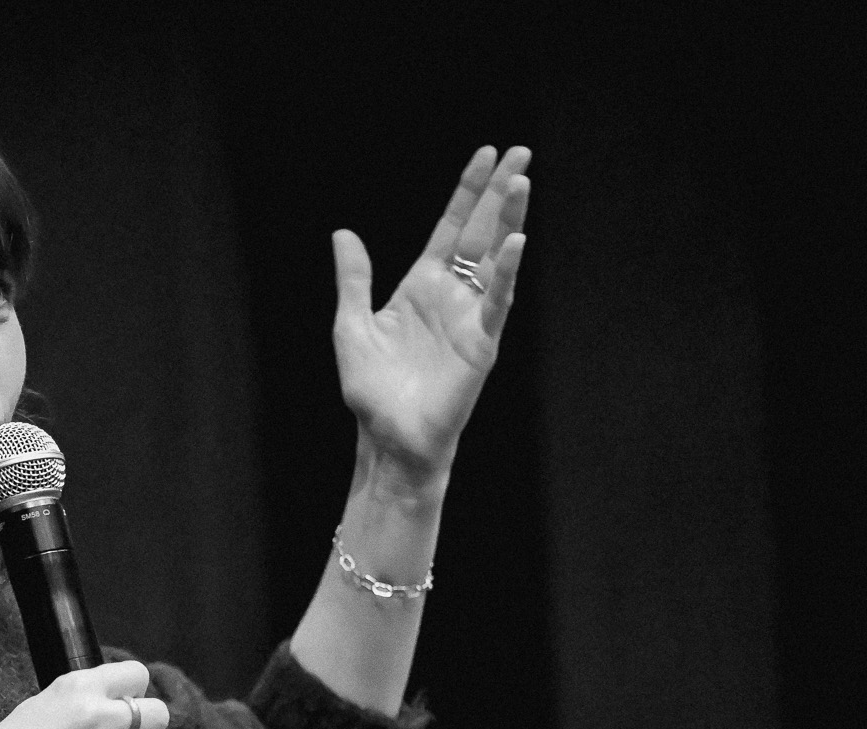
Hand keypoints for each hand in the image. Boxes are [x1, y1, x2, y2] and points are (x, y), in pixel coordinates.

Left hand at [332, 145, 529, 495]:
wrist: (389, 438)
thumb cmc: (371, 392)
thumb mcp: (352, 326)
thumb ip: (355, 280)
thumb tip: (343, 234)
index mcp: (421, 286)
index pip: (451, 227)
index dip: (468, 191)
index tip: (485, 154)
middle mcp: (451, 295)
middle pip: (481, 232)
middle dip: (499, 192)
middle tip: (521, 152)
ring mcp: (470, 317)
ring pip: (496, 258)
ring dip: (509, 219)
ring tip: (522, 180)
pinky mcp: (481, 343)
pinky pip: (497, 302)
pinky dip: (505, 273)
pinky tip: (515, 242)